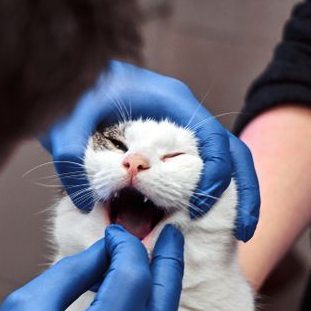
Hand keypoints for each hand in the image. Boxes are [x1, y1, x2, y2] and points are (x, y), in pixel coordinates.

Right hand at [0, 225, 183, 310]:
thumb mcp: (25, 308)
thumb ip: (74, 273)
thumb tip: (110, 251)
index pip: (132, 281)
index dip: (127, 249)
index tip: (114, 232)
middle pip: (162, 307)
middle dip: (167, 265)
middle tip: (171, 234)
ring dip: (157, 297)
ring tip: (153, 267)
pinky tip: (134, 309)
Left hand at [42, 61, 259, 240]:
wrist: (68, 77)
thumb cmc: (71, 91)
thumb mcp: (66, 120)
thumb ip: (69, 155)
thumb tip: (84, 202)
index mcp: (172, 101)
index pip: (213, 137)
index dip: (215, 174)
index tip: (200, 208)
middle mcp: (184, 114)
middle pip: (232, 151)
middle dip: (244, 190)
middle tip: (244, 232)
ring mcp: (180, 130)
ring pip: (224, 160)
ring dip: (235, 194)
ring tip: (240, 233)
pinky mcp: (168, 146)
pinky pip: (199, 168)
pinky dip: (208, 193)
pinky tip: (203, 221)